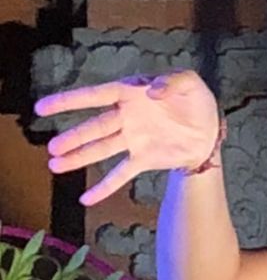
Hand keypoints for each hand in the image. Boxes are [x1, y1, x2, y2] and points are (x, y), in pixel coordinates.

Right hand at [36, 70, 220, 205]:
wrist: (210, 131)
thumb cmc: (196, 101)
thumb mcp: (191, 83)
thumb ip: (173, 81)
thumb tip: (151, 90)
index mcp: (131, 94)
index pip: (96, 96)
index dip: (69, 101)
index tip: (42, 107)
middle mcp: (126, 117)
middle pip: (95, 127)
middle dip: (74, 137)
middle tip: (53, 147)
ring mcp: (133, 140)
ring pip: (101, 149)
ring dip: (79, 158)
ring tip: (55, 165)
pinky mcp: (143, 159)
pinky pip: (121, 174)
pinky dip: (104, 187)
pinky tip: (86, 199)